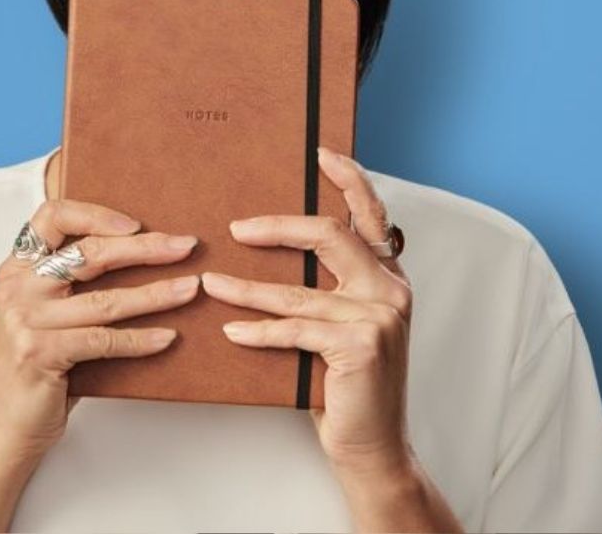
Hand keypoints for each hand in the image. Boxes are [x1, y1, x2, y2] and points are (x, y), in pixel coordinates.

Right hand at [0, 198, 201, 461]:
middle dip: (146, 248)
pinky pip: (104, 341)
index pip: (53, 216)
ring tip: (190, 289)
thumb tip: (143, 252)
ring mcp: (26, 321)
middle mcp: (17, 287)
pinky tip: (168, 337)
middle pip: (90, 253)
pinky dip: (140, 340)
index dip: (96, 214)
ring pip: (105, 300)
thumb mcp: (43, 313)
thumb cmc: (35, 367)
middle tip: (186, 247)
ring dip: (156, 293)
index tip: (137, 224)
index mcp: (17, 268)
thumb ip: (72, 283)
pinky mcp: (40, 354)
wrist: (4, 428)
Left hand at [199, 145, 413, 474]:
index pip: (371, 215)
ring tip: (211, 282)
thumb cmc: (347, 385)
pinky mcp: (359, 346)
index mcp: (389, 277)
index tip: (320, 154)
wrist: (372, 446)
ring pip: (299, 290)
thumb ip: (328, 288)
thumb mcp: (344, 326)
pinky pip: (295, 330)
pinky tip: (231, 333)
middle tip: (237, 228)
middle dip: (279, 227)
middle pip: (330, 236)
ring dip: (247, 288)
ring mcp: (379, 317)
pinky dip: (258, 332)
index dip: (349, 179)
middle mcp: (391, 290)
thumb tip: (269, 247)